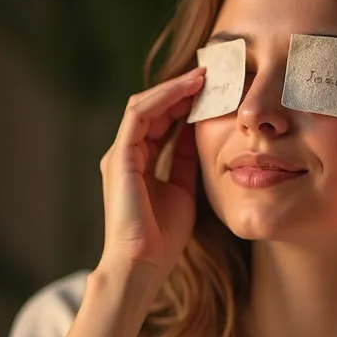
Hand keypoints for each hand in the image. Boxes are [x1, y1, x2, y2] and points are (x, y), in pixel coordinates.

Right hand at [97, 67, 205, 280]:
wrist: (144, 263)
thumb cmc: (164, 236)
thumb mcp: (185, 189)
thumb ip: (188, 161)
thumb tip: (200, 133)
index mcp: (140, 161)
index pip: (161, 120)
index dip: (186, 102)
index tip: (216, 90)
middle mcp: (127, 153)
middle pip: (153, 107)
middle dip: (182, 89)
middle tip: (213, 73)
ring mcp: (120, 153)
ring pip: (145, 105)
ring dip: (174, 88)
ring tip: (204, 76)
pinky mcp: (120, 157)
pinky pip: (139, 115)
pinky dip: (164, 98)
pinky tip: (188, 90)